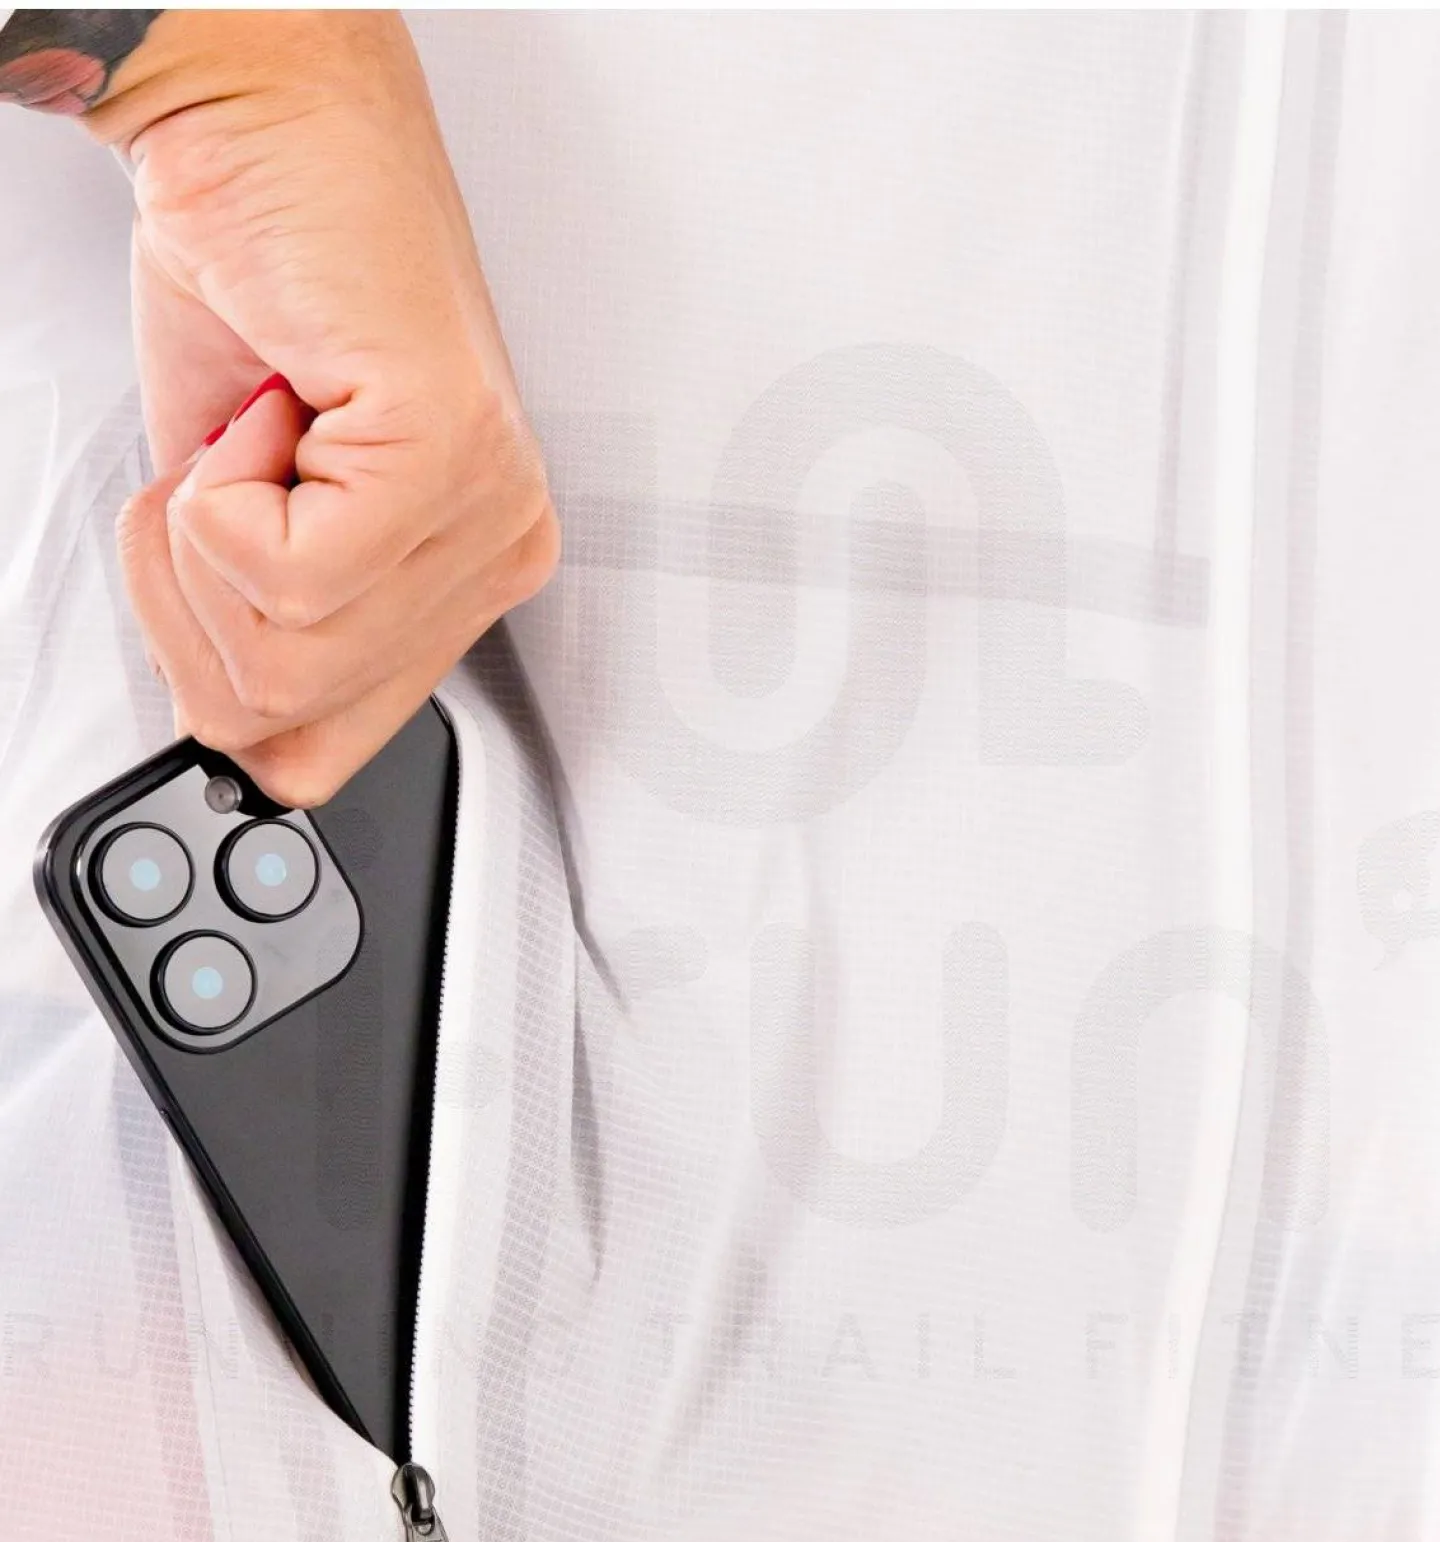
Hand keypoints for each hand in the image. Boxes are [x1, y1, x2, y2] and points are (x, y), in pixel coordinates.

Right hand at [80, 11, 556, 802]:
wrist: (256, 130)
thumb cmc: (255, 287)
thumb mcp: (239, 516)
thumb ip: (257, 637)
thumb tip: (230, 731)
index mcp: (456, 581)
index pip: (321, 760)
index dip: (221, 685)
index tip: (209, 579)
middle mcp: (491, 556)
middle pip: (284, 724)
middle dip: (194, 608)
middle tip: (216, 482)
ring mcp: (480, 515)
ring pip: (283, 662)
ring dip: (199, 542)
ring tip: (244, 434)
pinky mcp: (445, 463)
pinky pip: (287, 577)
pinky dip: (220, 491)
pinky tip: (269, 407)